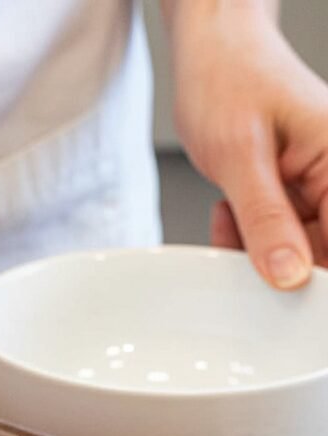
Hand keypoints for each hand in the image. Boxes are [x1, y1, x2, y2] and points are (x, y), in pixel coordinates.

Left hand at [167, 1, 327, 288]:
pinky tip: (231, 212)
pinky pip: (279, 242)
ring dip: (257, 253)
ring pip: (299, 256)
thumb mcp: (241, 155)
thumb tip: (289, 276)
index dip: (314, 278)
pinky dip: (248, 241)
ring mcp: (320, 190)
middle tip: (238, 243)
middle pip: (323, 257)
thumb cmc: (228, 78)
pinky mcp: (297, 198)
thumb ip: (266, 219)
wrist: (211, 52)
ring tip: (231, 213)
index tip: (283, 291)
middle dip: (278, 265)